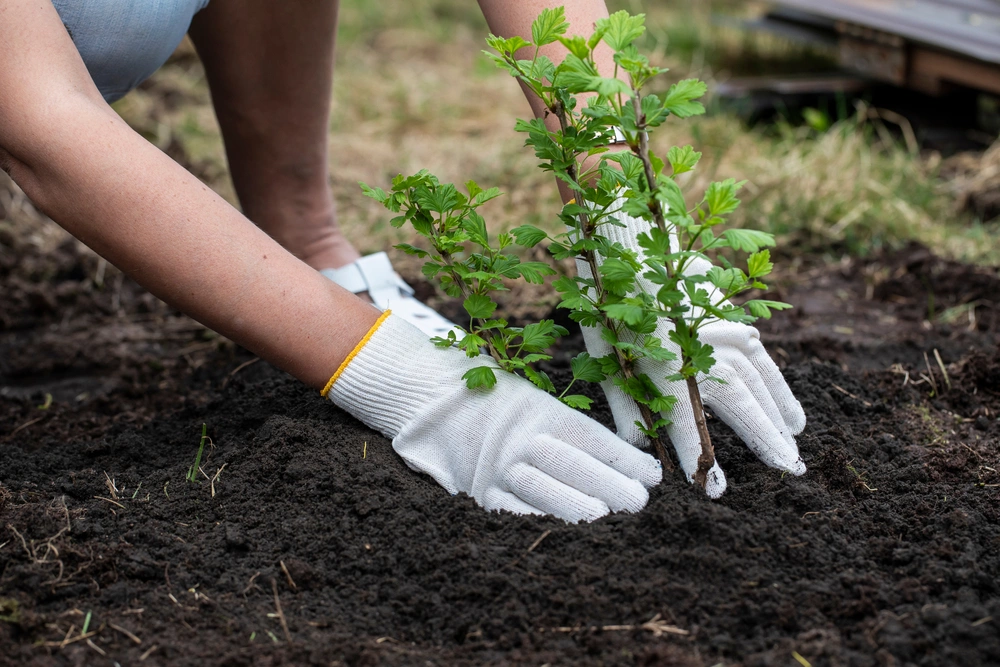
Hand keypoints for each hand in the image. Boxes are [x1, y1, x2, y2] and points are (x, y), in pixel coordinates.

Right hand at [326, 313, 661, 521]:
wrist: (439, 404)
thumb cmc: (507, 410)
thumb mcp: (545, 408)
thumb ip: (585, 438)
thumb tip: (642, 470)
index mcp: (542, 413)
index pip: (590, 437)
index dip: (623, 458)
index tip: (653, 478)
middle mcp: (521, 438)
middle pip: (568, 463)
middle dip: (606, 484)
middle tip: (637, 504)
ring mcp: (497, 466)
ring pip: (539, 490)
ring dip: (575, 508)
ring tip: (604, 521)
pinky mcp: (479, 492)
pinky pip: (510, 512)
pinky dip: (537, 524)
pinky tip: (563, 537)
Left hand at [578, 209, 806, 497]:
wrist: (623, 240)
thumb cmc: (606, 307)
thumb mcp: (604, 359)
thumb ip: (625, 406)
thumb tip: (638, 447)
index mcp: (658, 364)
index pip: (684, 423)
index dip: (700, 460)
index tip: (715, 492)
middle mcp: (693, 348)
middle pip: (739, 401)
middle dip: (766, 439)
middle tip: (791, 471)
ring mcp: (715, 329)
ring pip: (757, 377)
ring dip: (779, 412)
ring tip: (796, 444)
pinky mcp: (725, 314)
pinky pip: (758, 351)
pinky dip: (776, 381)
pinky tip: (787, 405)